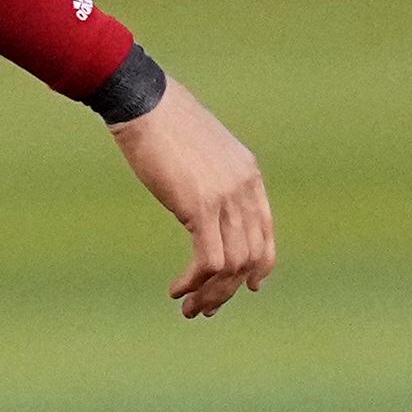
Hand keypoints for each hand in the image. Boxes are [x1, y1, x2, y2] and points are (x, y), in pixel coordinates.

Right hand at [107, 77, 275, 314]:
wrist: (145, 103)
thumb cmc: (164, 124)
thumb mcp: (202, 153)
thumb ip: (213, 179)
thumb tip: (204, 205)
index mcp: (249, 175)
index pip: (266, 233)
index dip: (260, 266)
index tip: (248, 287)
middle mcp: (244, 189)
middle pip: (250, 256)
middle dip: (229, 290)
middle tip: (205, 308)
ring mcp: (226, 198)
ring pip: (232, 265)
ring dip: (211, 294)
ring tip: (189, 307)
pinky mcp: (200, 206)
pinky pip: (209, 260)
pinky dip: (195, 282)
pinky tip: (177, 289)